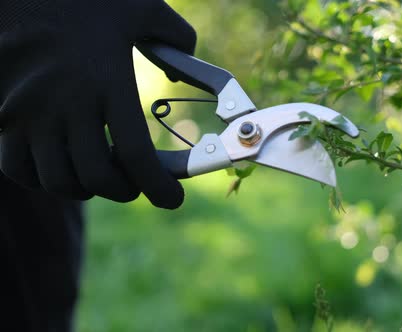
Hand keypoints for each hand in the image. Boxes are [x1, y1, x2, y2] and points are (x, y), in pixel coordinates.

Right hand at [0, 0, 195, 208]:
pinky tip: (61, 166)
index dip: (158, 186)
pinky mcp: (3, 115)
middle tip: (135, 185)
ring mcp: (30, 113)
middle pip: (97, 177)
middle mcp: (68, 105)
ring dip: (86, 189)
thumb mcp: (140, 7)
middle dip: (124, 190)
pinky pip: (17, 168)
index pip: (136, 155)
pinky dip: (42, 179)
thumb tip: (186, 67)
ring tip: (101, 177)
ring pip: (57, 180)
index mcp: (108, 82)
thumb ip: (175, 36)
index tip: (172, 199)